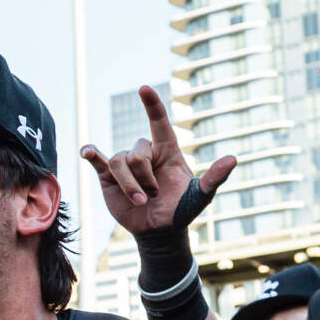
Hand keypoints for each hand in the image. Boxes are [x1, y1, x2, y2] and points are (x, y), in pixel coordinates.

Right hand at [82, 85, 234, 236]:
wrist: (159, 231)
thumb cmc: (182, 209)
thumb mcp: (201, 196)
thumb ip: (214, 178)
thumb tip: (233, 159)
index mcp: (167, 150)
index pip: (159, 122)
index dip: (152, 105)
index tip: (144, 88)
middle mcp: (145, 153)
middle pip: (137, 153)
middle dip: (145, 178)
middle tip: (154, 196)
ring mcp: (125, 164)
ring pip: (118, 162)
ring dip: (130, 186)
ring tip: (141, 201)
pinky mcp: (108, 176)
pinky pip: (97, 160)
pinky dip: (90, 153)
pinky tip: (86, 152)